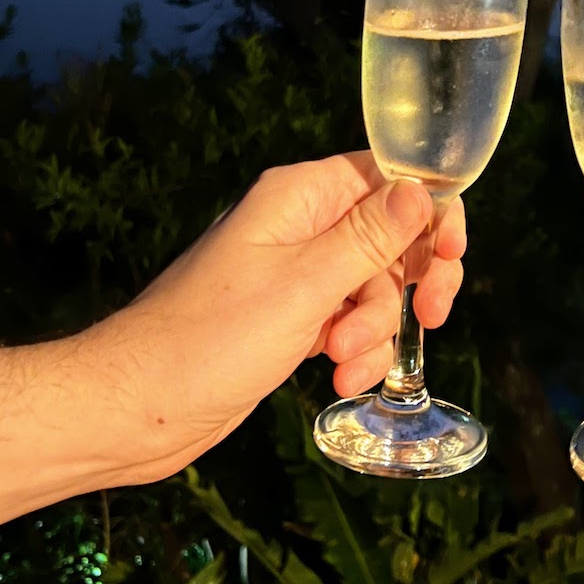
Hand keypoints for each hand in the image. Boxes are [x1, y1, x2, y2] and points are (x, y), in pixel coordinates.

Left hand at [87, 153, 465, 481]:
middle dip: (411, 279)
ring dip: (376, 327)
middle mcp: (302, 225)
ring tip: (345, 362)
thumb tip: (424, 187)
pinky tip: (338, 380)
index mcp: (301, 196)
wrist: (134, 407)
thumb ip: (370, 237)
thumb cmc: (210, 339)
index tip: (449, 256)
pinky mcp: (290, 318)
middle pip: (393, 233)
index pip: (390, 176)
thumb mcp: (304, 286)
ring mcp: (296, 274)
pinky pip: (348, 320)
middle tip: (429, 315)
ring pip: (374, 285)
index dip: (431, 211)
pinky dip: (355, 349)